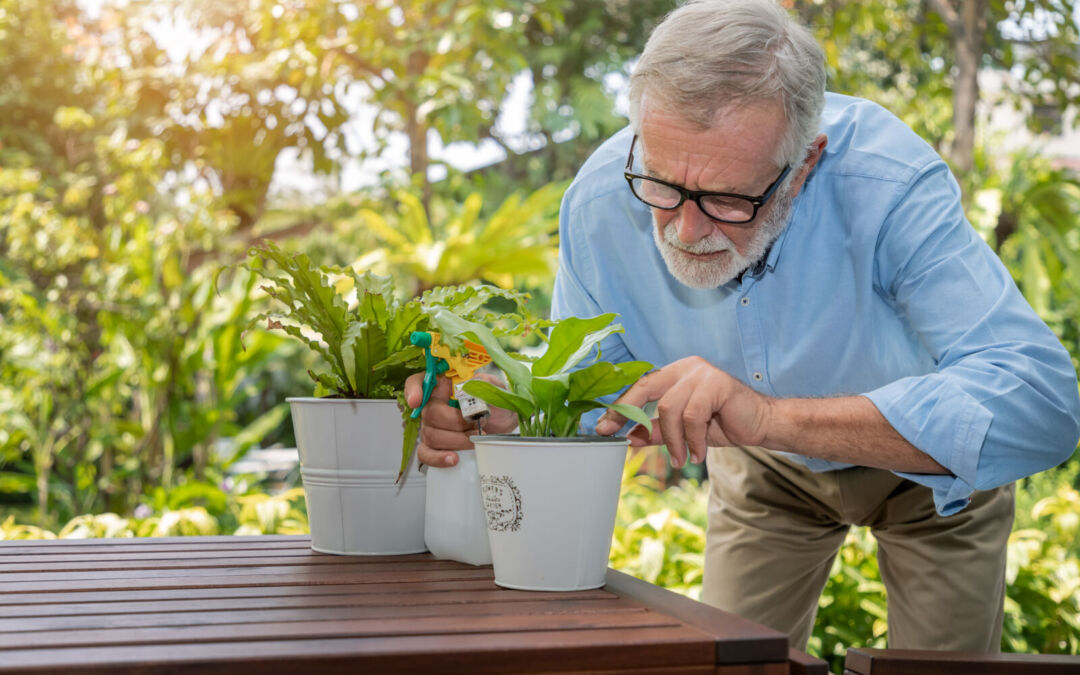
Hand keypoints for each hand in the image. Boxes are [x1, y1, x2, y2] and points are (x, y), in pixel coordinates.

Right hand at [403, 371, 516, 467]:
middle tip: (477, 422)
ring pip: (430, 435)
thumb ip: (485, 383)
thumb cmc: (495, 403)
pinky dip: (438, 458)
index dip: (413, 390)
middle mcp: (433, 404)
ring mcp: (432, 426)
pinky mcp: (436, 446)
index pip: (418, 381)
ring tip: (476, 438)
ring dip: (456, 440)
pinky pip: (426, 454)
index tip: (416, 401)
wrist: (504, 424)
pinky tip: (453, 459)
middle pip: (429, 413)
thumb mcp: (495, 388)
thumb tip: (473, 384)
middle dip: (456, 421)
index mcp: (444, 384)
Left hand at [594, 356, 772, 467]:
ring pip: (669, 408)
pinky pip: (692, 416)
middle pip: (646, 388)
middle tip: (622, 439)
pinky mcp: (717, 383)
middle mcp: (686, 367)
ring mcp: (702, 373)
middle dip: (629, 415)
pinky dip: (692, 439)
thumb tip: (627, 437)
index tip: (603, 429)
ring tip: (682, 458)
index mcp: (675, 373)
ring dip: (674, 440)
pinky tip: (698, 452)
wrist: (762, 424)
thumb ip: (657, 431)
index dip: (620, 408)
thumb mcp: (683, 431)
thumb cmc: (723, 423)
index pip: (640, 386)